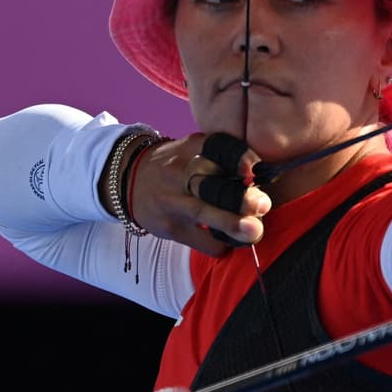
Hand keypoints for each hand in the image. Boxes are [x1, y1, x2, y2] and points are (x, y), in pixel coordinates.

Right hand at [127, 134, 270, 255]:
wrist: (128, 180)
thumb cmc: (176, 165)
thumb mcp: (193, 149)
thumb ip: (224, 158)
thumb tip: (264, 178)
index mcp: (192, 148)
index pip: (218, 147)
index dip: (240, 158)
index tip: (256, 169)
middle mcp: (181, 172)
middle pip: (211, 184)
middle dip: (240, 197)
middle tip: (263, 205)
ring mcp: (173, 201)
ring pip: (204, 214)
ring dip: (232, 224)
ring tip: (254, 231)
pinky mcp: (171, 227)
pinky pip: (200, 241)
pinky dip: (221, 245)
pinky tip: (232, 243)